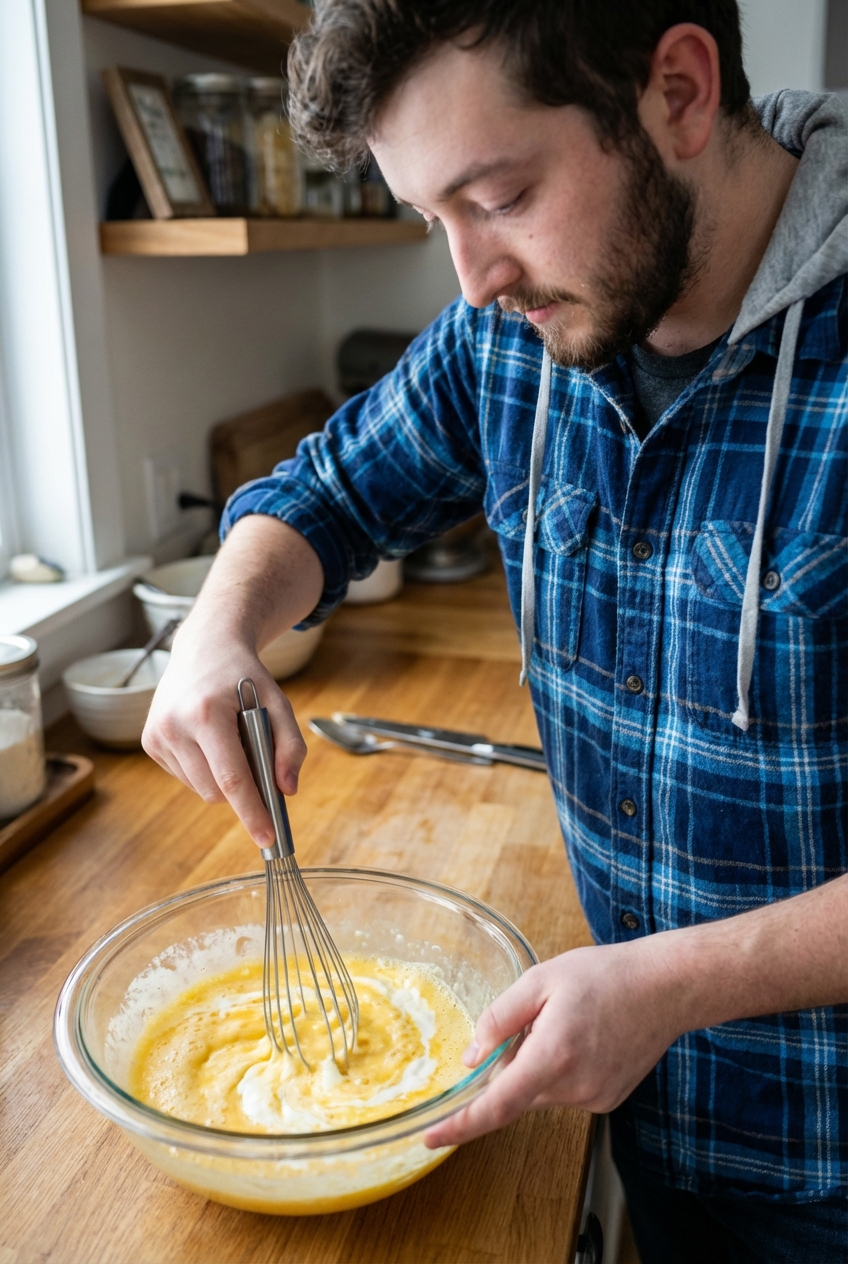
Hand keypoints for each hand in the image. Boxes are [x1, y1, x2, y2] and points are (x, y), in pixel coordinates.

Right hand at [142, 618, 306, 847]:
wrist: (204, 647)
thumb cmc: (245, 676)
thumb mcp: (278, 703)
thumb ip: (290, 746)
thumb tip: (286, 791)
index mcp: (207, 713)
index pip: (232, 779)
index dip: (251, 813)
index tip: (268, 839)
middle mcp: (174, 725)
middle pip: (215, 791)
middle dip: (241, 791)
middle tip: (257, 762)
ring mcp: (156, 734)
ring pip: (200, 789)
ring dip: (222, 778)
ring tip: (229, 740)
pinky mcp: (149, 741)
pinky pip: (186, 777)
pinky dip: (204, 769)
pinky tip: (208, 739)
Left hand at [424, 940, 676, 1148]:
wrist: (665, 988)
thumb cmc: (605, 976)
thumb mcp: (540, 980)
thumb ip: (500, 1019)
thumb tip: (472, 1057)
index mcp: (552, 1055)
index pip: (497, 1105)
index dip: (460, 1125)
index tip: (430, 1137)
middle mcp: (573, 1087)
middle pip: (517, 1093)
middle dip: (511, 1063)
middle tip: (535, 1020)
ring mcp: (593, 1098)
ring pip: (540, 1092)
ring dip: (537, 1064)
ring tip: (567, 1023)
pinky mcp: (607, 1101)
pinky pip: (564, 1092)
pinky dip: (559, 1070)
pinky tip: (583, 1038)